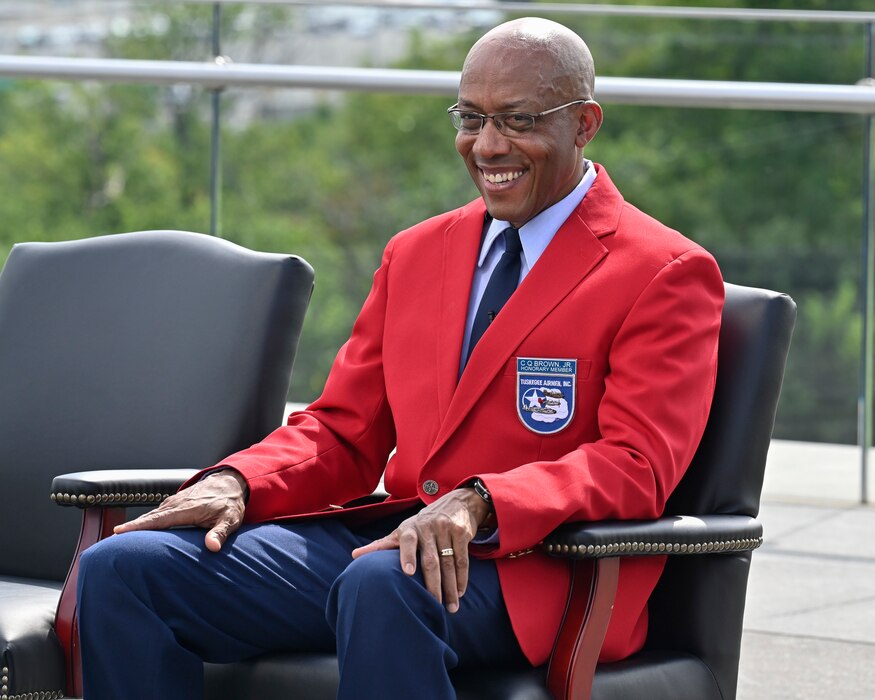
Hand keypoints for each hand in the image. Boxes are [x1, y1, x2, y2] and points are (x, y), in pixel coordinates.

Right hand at [113, 470, 247, 551]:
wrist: (229, 483)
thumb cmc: (229, 504)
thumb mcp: (230, 519)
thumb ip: (220, 533)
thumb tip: (212, 547)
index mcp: (187, 509)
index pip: (159, 519)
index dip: (139, 526)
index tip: (119, 532)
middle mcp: (176, 504)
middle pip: (148, 518)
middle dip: (129, 529)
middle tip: (109, 542)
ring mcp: (173, 502)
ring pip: (150, 516)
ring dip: (135, 526)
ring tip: (116, 541)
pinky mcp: (173, 504)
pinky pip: (155, 514)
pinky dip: (144, 522)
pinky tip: (135, 533)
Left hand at [351, 488, 491, 612]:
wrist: (455, 503)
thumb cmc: (421, 524)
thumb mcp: (402, 531)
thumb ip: (381, 545)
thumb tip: (353, 555)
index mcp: (409, 528)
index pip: (407, 542)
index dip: (407, 556)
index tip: (408, 573)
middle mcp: (428, 527)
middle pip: (431, 560)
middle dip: (433, 585)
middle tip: (433, 605)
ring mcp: (446, 529)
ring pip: (448, 563)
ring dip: (451, 587)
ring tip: (450, 608)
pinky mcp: (461, 533)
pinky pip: (462, 560)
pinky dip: (462, 578)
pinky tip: (460, 593)